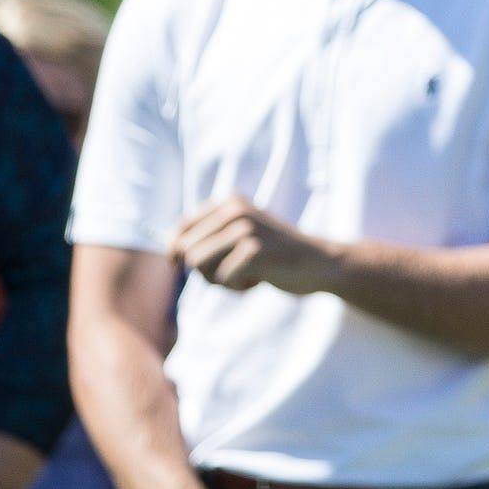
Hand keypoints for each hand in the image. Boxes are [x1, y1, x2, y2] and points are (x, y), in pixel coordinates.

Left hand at [169, 197, 335, 293]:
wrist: (317, 263)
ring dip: (218, 280)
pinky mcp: (254, 250)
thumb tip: (171, 252)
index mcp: (228, 202)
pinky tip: (260, 278)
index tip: (186, 266)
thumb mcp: (241, 235)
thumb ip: (210, 237)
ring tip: (244, 275)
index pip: (181, 229)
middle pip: (186, 251)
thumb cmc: (275, 255)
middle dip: (205, 271)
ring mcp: (245, 228)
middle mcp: (234, 209)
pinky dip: (237, 286)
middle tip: (233, 272)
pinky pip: (222, 278)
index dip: (176, 253)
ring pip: (199, 264)